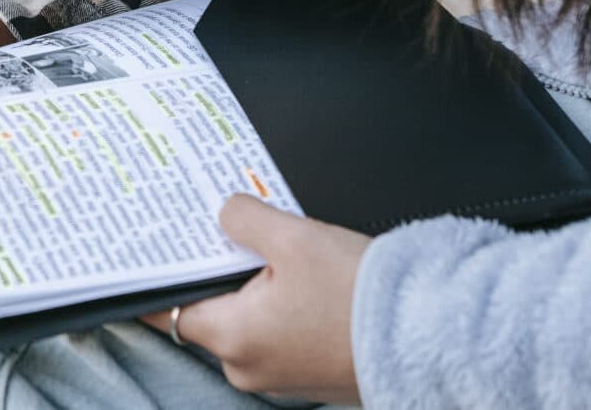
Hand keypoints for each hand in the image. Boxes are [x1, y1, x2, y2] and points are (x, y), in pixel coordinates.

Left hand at [140, 196, 368, 402]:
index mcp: (233, 338)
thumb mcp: (294, 238)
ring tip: (271, 248)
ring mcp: (280, 377)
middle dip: (217, 272)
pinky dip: (280, 307)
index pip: (170, 309)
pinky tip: (300, 277)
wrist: (430, 336)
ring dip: (253, 287)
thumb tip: (225, 213)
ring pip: (247, 322)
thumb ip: (245, 219)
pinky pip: (277, 334)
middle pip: (210, 312)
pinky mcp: (308, 374)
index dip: (165, 276)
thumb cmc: (362, 297)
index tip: (160, 251)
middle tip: (225, 232)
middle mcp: (249, 367)